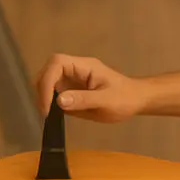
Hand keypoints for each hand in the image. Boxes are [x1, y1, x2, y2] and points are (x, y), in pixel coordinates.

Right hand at [34, 53, 148, 122]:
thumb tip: (59, 101)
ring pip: (48, 82)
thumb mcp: (106, 101)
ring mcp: (72, 79)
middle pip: (48, 71)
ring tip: (49, 115)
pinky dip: (50, 103)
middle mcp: (76, 70)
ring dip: (44, 96)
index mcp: (85, 66)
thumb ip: (84, 100)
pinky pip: (54, 93)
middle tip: (46, 112)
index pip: (57, 63)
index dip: (47, 80)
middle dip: (42, 90)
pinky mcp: (71, 90)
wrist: (136, 100)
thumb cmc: (126, 98)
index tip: (49, 103)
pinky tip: (54, 115)